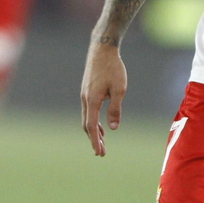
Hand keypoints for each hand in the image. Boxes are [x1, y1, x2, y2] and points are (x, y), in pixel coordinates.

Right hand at [80, 39, 127, 156]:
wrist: (102, 49)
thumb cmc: (113, 68)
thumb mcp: (119, 89)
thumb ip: (115, 109)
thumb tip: (113, 128)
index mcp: (92, 100)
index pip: (91, 125)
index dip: (95, 141)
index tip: (99, 153)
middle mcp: (85, 98)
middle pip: (87, 124)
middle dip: (94, 139)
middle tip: (102, 153)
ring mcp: (85, 94)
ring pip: (86, 117)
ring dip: (94, 131)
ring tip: (103, 142)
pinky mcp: (87, 90)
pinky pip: (88, 110)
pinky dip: (93, 121)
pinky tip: (101, 125)